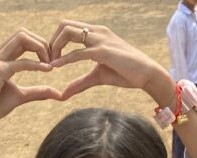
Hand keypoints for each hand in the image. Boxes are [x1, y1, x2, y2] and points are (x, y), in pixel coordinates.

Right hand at [0, 28, 59, 136]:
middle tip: (53, 61)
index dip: (39, 45)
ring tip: (51, 64)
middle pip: (23, 33)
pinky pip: (21, 62)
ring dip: (40, 48)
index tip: (51, 61)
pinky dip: (37, 65)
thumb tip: (58, 93)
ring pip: (22, 38)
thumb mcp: (21, 96)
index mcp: (1, 55)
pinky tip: (47, 70)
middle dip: (42, 43)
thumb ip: (38, 92)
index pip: (22, 38)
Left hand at [49, 21, 173, 106]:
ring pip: (67, 32)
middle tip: (48, 60)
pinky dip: (64, 59)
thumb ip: (80, 83)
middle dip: (51, 41)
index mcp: (95, 33)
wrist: (148, 74)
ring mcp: (99, 39)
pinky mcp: (103, 51)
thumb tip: (64, 94)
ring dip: (55, 47)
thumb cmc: (126, 73)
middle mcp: (96, 31)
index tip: (51, 59)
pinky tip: (56, 67)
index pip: (67, 27)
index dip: (55, 41)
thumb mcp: (98, 77)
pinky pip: (78, 52)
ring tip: (50, 64)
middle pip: (63, 25)